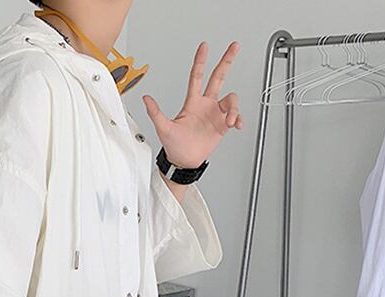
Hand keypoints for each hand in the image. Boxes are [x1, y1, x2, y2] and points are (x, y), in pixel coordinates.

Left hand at [142, 41, 242, 168]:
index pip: (197, 76)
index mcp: (192, 102)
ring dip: (234, 109)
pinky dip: (239, 119)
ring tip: (231, 120)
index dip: (200, 61)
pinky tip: (237, 124)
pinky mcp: (222, 126)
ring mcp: (215, 114)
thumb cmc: (174, 146)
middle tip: (234, 46)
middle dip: (226, 60)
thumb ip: (156, 112)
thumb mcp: (163, 128)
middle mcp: (205, 105)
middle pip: (218, 77)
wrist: (184, 162)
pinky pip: (236, 117)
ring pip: (231, 100)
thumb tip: (145, 98)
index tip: (204, 46)